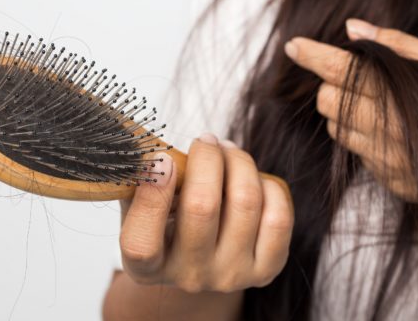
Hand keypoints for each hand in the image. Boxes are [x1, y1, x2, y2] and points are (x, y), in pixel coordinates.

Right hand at [118, 133, 293, 292]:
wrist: (203, 257)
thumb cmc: (167, 220)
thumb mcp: (139, 205)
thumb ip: (139, 181)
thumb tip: (150, 148)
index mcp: (147, 268)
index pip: (142, 244)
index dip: (153, 197)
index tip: (163, 158)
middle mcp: (189, 277)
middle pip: (202, 207)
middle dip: (207, 158)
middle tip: (205, 140)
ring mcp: (230, 276)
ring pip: (245, 202)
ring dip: (239, 162)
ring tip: (228, 151)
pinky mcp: (266, 270)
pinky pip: (277, 217)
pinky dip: (267, 186)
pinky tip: (252, 179)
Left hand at [283, 19, 417, 199]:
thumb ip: (398, 46)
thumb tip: (353, 29)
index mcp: (400, 93)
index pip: (340, 70)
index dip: (313, 56)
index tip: (294, 46)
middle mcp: (387, 128)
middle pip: (328, 101)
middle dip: (334, 87)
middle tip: (357, 81)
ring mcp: (386, 159)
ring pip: (337, 131)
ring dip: (346, 115)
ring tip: (379, 108)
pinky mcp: (389, 181)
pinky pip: (359, 156)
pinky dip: (366, 141)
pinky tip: (395, 136)